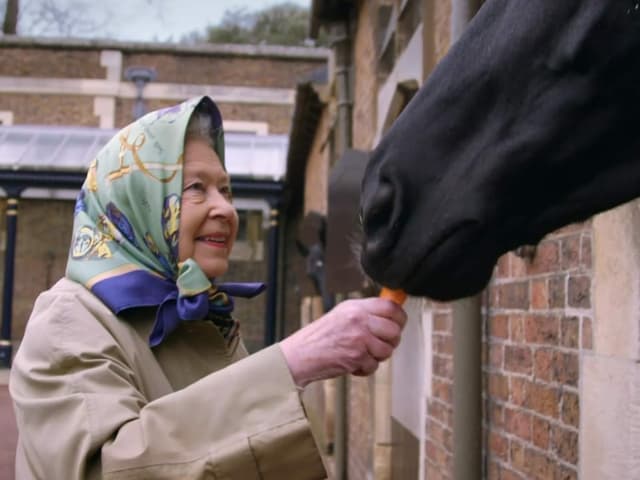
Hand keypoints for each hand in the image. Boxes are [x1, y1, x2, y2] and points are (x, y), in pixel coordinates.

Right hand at [279, 298, 406, 387]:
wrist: (301, 354)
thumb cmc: (319, 336)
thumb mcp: (342, 314)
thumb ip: (365, 313)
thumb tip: (390, 315)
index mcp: (356, 307)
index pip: (390, 307)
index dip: (400, 317)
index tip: (399, 323)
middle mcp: (360, 320)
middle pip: (394, 330)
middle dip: (392, 340)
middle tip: (380, 344)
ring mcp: (360, 339)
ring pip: (387, 349)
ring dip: (378, 356)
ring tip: (362, 354)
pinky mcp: (357, 357)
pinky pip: (375, 365)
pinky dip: (365, 368)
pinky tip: (353, 363)